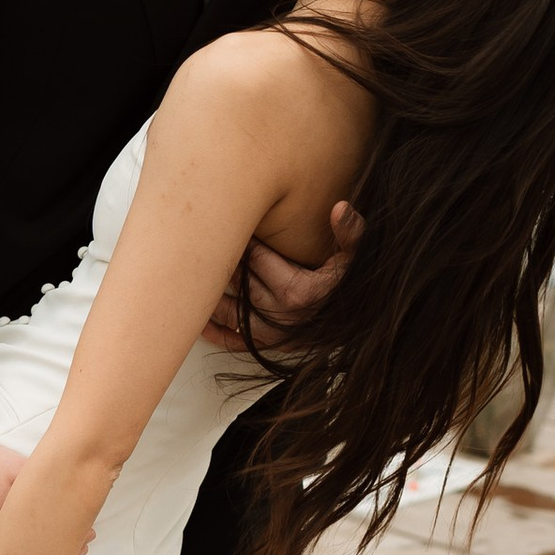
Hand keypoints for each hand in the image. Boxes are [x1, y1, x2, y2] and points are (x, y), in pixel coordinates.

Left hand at [202, 201, 360, 353]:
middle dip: (226, 262)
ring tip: (196, 274)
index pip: (259, 259)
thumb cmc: (353, 285)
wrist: (359, 320)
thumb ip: (352, 233)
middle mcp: (284, 316)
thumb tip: (341, 208)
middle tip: (210, 243)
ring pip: (232, 311)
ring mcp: (274, 334)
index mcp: (301, 292)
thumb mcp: (357, 257)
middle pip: (241, 282)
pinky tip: (201, 321)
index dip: (244, 240)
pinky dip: (216, 333)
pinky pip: (236, 342)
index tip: (233, 224)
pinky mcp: (270, 346)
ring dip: (213, 295)